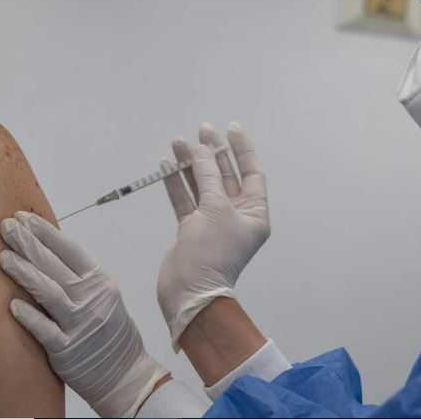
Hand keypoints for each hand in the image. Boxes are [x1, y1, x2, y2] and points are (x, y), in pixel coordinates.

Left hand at [0, 213, 169, 418]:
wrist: (125, 374)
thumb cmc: (110, 332)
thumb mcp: (103, 296)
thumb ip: (79, 277)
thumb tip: (47, 250)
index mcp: (100, 282)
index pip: (69, 249)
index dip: (44, 232)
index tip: (23, 217)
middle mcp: (92, 299)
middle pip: (54, 265)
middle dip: (27, 243)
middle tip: (5, 227)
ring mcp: (80, 324)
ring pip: (48, 292)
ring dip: (23, 272)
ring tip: (2, 257)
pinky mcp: (67, 350)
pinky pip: (45, 330)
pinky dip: (29, 316)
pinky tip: (11, 304)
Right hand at [158, 123, 269, 349]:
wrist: (189, 291)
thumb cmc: (212, 252)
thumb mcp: (215, 208)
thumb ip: (207, 176)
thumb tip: (200, 149)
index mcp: (254, 214)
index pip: (251, 173)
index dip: (241, 149)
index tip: (231, 127)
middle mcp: (236, 216)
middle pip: (224, 175)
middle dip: (212, 153)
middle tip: (201, 129)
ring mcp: (212, 222)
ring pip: (201, 185)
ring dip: (190, 164)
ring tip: (177, 142)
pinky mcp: (191, 229)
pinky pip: (185, 199)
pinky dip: (176, 183)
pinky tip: (166, 164)